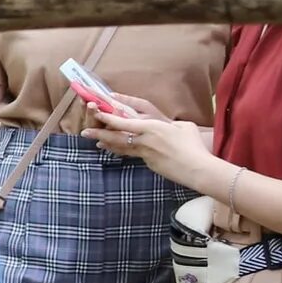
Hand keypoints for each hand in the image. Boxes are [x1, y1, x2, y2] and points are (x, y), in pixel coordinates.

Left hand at [82, 102, 213, 188]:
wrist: (196, 169)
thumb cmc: (193, 145)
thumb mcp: (183, 127)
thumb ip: (170, 124)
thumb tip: (167, 126)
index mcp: (152, 128)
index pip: (124, 122)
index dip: (108, 118)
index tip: (96, 114)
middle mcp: (144, 141)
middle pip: (117, 137)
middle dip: (99, 134)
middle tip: (84, 132)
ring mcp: (145, 154)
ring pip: (123, 148)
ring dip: (109, 144)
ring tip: (97, 143)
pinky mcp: (149, 164)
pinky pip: (133, 155)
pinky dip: (124, 152)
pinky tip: (118, 151)